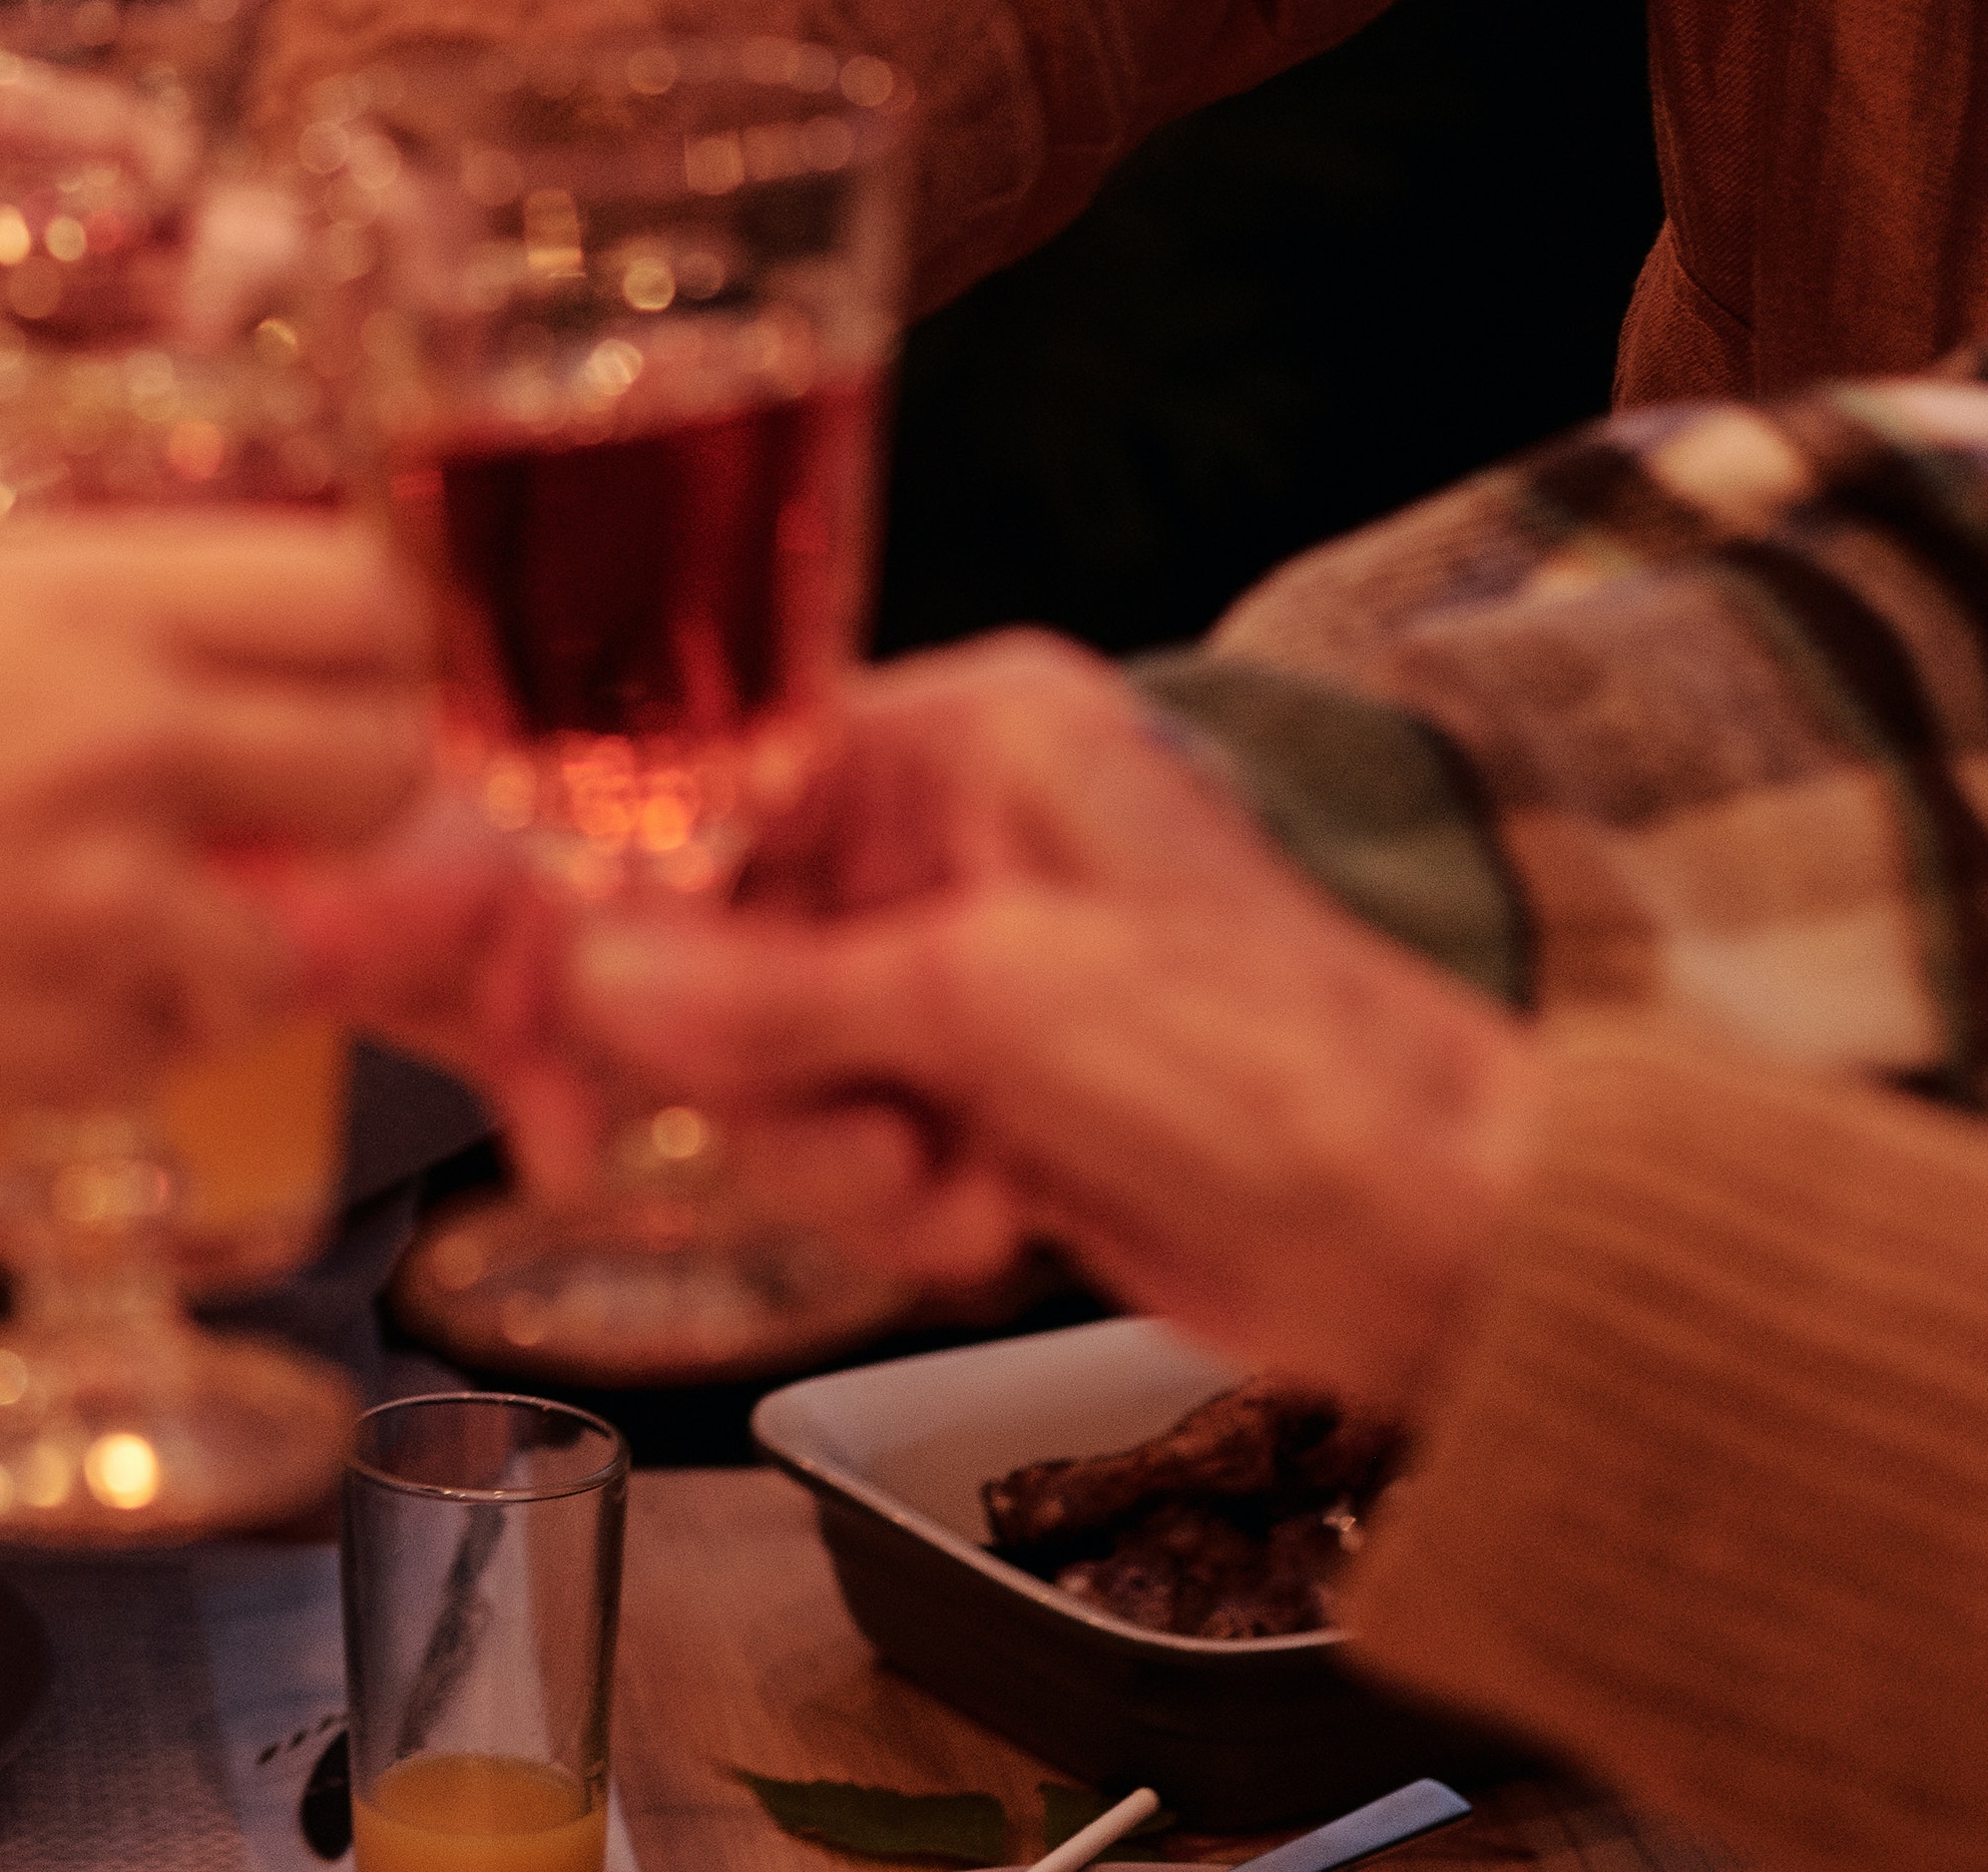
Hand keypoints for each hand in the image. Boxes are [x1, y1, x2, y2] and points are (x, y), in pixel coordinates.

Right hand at [0, 516, 432, 1160]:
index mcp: (61, 598)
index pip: (348, 586)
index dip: (358, 646)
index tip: (323, 682)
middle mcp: (122, 730)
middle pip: (383, 761)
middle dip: (341, 810)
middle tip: (268, 831)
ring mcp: (116, 896)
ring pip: (293, 941)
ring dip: (216, 956)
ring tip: (90, 944)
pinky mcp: (83, 1039)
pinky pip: (173, 1050)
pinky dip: (118, 1047)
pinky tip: (6, 1011)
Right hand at [302, 635, 1536, 1409]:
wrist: (1445, 1247)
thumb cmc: (1276, 1068)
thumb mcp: (988, 1004)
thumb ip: (764, 991)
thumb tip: (582, 970)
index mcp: (968, 739)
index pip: (712, 772)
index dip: (618, 887)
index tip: (542, 983)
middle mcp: (954, 834)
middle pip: (714, 929)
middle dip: (750, 1059)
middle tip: (798, 1122)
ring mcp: (966, 968)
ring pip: (763, 1055)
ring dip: (829, 1149)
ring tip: (945, 1180)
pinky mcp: (983, 1091)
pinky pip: (836, 1136)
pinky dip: (890, 1199)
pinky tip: (994, 1214)